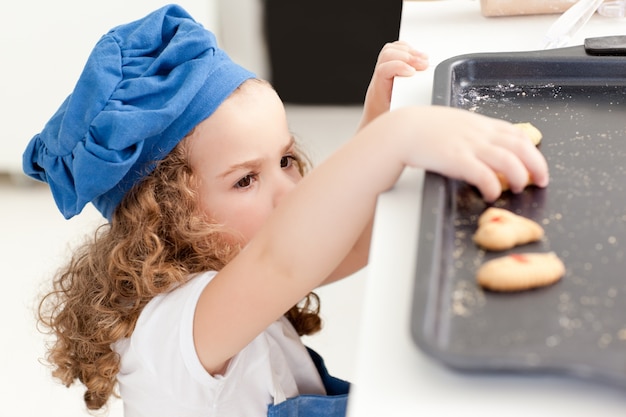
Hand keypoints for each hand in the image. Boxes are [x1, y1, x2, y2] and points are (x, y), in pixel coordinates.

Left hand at [359, 41, 427, 129]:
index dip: (398, 67)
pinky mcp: (387, 67)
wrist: (376, 121)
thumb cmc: (386, 121)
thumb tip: (422, 102)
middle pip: (387, 55)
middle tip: (423, 64)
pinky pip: (394, 50)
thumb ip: (407, 109)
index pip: (383, 70)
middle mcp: (378, 79)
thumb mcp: (397, 118)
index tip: (412, 72)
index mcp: (378, 91)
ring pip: (390, 50)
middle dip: (408, 56)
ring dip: (408, 51)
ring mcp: (381, 71)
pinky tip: (417, 56)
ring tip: (422, 59)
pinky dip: (407, 49)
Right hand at [376, 106, 549, 201]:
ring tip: (518, 188)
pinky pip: (484, 175)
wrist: (402, 130)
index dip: (532, 150)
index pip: (516, 134)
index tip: (537, 163)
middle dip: (536, 164)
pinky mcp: (457, 160)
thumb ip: (470, 132)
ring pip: (508, 160)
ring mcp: (469, 146)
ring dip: (518, 176)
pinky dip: (492, 186)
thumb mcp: (452, 123)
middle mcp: (479, 133)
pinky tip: (491, 194)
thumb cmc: (422, 128)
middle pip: (520, 147)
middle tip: (540, 180)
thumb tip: (484, 145)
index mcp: (479, 124)